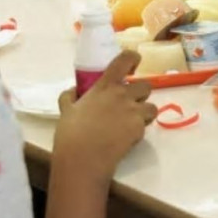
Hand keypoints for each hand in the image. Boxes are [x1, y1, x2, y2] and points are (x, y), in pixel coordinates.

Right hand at [53, 51, 157, 182]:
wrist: (82, 158)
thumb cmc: (71, 133)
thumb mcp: (66, 110)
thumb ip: (70, 96)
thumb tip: (74, 90)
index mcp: (105, 86)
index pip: (125, 60)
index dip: (133, 59)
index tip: (133, 65)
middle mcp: (123, 95)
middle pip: (146, 86)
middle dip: (140, 95)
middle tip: (129, 105)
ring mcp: (133, 111)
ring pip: (152, 107)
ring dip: (144, 113)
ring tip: (131, 123)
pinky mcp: (139, 128)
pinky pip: (145, 126)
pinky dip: (138, 131)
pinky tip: (125, 139)